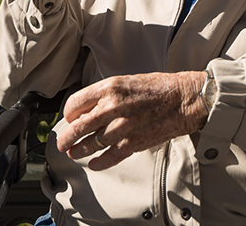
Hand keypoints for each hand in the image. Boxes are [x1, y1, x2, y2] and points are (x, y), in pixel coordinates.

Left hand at [55, 71, 208, 170]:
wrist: (183, 99)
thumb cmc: (158, 88)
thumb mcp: (127, 81)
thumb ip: (106, 95)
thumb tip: (88, 109)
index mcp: (109, 88)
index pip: (74, 104)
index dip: (69, 114)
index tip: (71, 119)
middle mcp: (112, 107)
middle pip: (77, 128)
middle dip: (66, 138)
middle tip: (63, 143)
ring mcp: (121, 127)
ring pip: (89, 145)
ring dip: (78, 151)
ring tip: (74, 153)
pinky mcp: (132, 143)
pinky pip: (108, 158)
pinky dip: (98, 163)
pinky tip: (94, 163)